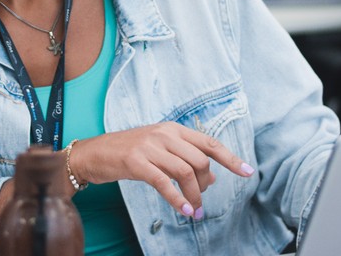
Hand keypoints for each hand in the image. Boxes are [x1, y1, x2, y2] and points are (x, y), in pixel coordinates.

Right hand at [70, 123, 253, 218]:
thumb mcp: (158, 150)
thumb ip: (183, 159)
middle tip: (200, 198)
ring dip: (194, 196)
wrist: (93, 153)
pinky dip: (178, 199)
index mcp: (172, 129)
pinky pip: (165, 182)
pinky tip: (184, 210)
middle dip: (206, 184)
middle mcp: (163, 134)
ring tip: (194, 209)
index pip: (208, 142)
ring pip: (186, 172)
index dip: (231, 158)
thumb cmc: (127, 152)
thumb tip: (212, 176)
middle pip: (200, 160)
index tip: (248, 172)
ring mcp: (150, 146)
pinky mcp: (136, 162)